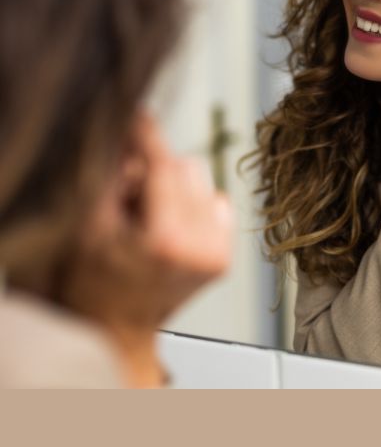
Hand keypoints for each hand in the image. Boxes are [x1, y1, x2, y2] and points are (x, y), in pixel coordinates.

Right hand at [60, 112, 232, 385]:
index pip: (165, 167)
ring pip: (201, 182)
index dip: (149, 137)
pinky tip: (167, 226)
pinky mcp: (225, 256)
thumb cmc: (94, 286)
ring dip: (173, 185)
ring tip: (146, 215)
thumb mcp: (89, 228)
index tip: (140, 115)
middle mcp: (202, 246)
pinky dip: (192, 204)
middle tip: (128, 191)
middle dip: (155, 169)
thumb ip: (111, 179)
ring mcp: (218, 252)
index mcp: (167, 240)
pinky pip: (215, 203)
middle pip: (186, 169)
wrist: (116, 331)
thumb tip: (130, 136)